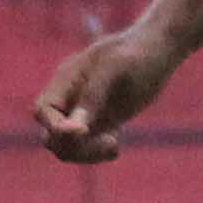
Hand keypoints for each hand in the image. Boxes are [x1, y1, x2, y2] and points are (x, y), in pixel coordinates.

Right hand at [32, 24, 184, 164]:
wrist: (159, 48)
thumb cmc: (137, 53)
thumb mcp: (116, 67)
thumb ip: (93, 94)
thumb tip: (75, 129)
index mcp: (65, 81)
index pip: (43, 111)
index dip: (55, 126)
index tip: (83, 131)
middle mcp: (70, 99)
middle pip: (51, 135)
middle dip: (72, 146)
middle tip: (108, 142)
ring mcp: (85, 112)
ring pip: (68, 145)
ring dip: (86, 154)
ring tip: (113, 145)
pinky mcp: (103, 120)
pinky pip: (88, 146)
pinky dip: (98, 152)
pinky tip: (116, 146)